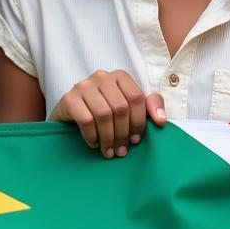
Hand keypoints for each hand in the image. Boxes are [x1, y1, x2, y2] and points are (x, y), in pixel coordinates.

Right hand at [50, 70, 164, 156]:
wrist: (68, 114)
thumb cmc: (103, 110)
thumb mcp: (127, 106)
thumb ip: (148, 106)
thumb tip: (161, 120)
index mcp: (120, 76)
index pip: (136, 97)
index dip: (139, 121)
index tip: (136, 140)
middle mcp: (102, 77)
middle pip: (120, 107)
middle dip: (123, 134)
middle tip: (122, 151)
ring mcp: (84, 86)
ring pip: (104, 114)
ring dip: (108, 138)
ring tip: (109, 151)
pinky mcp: (69, 98)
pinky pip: (86, 120)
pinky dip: (92, 136)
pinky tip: (94, 144)